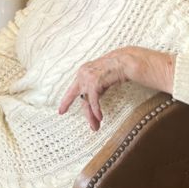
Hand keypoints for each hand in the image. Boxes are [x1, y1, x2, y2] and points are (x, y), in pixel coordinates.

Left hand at [58, 47, 174, 130]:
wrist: (127, 60)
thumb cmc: (117, 69)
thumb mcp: (102, 77)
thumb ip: (96, 86)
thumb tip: (93, 101)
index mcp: (83, 72)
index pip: (73, 89)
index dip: (66, 101)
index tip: (61, 111)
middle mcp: (82, 73)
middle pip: (80, 98)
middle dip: (85, 114)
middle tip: (90, 126)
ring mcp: (87, 76)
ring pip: (86, 101)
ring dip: (91, 115)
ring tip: (95, 127)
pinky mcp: (94, 81)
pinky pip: (93, 100)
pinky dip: (96, 110)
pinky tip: (100, 117)